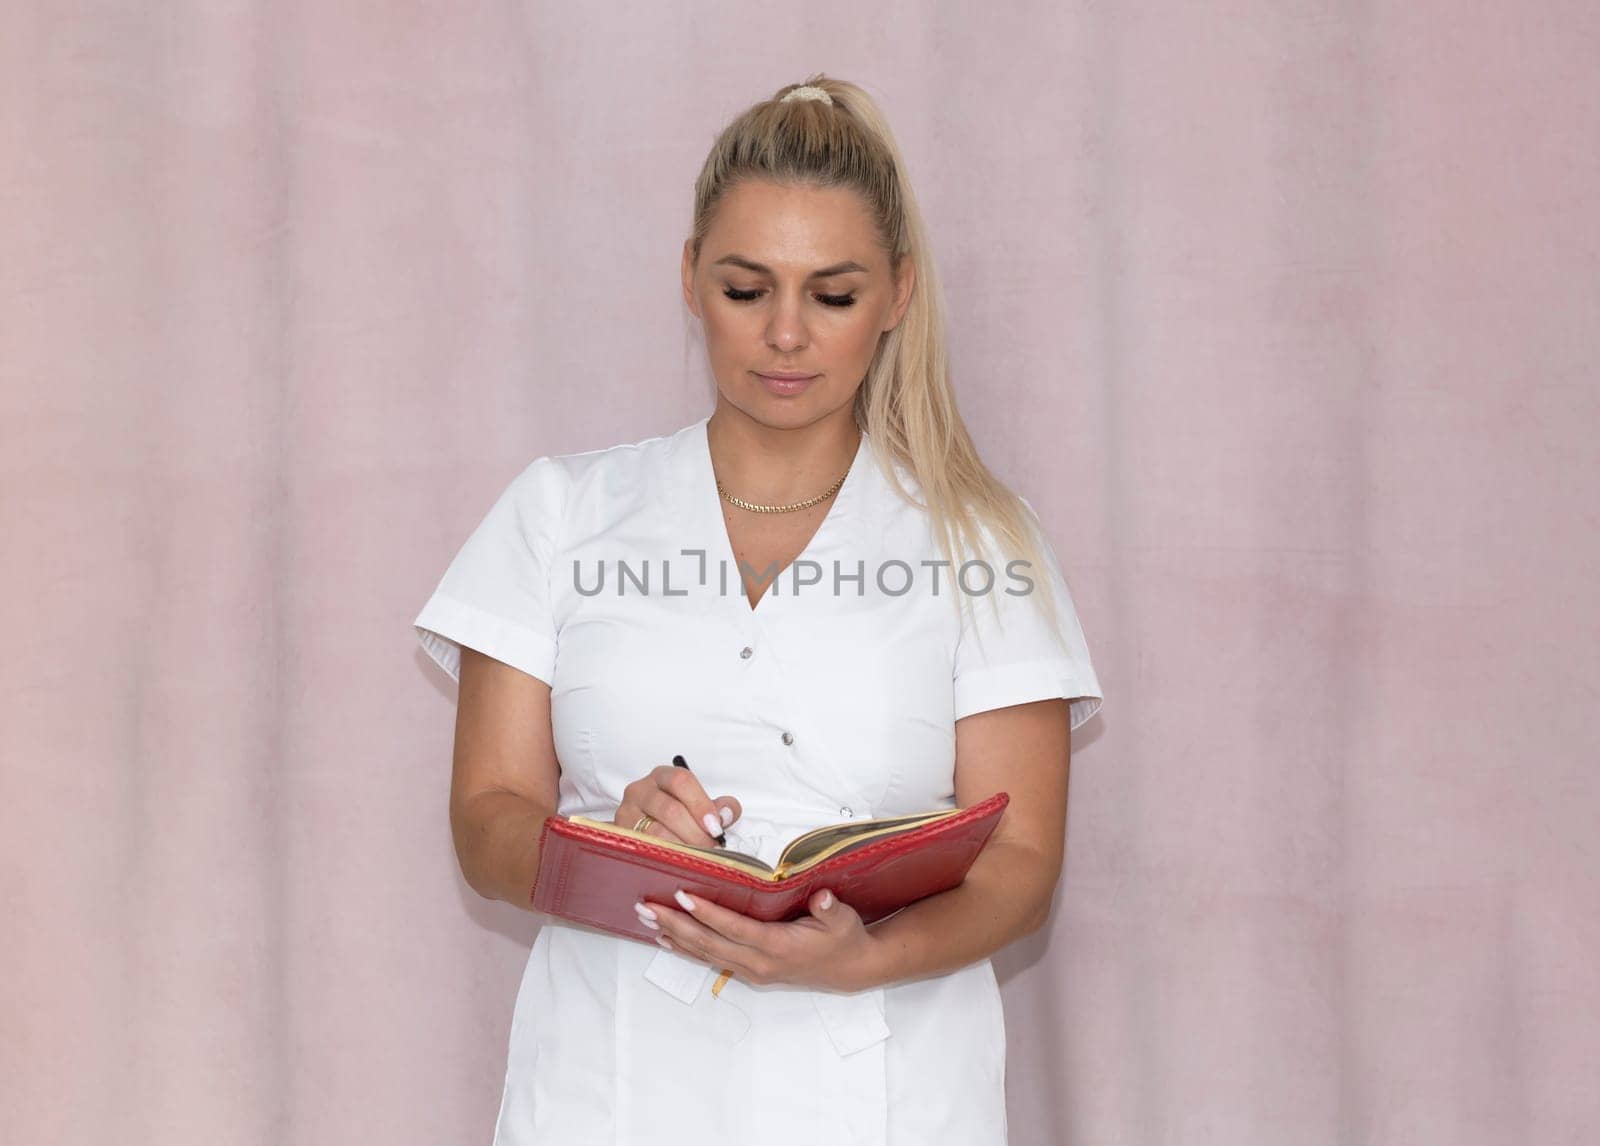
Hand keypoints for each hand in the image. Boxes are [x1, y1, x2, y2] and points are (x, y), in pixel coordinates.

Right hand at [613, 764, 740, 849]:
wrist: (642, 833)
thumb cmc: (676, 818)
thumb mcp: (698, 807)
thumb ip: (718, 808)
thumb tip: (727, 813)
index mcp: (662, 777)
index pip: (681, 781)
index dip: (701, 804)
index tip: (716, 827)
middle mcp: (639, 791)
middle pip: (670, 810)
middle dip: (696, 833)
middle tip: (712, 850)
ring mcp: (625, 814)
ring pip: (656, 833)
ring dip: (683, 849)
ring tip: (699, 859)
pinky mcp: (619, 837)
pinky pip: (644, 850)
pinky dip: (666, 859)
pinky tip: (680, 865)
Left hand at [636, 886, 880, 992]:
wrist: (850, 969)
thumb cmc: (844, 938)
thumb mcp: (843, 920)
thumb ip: (830, 908)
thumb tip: (821, 897)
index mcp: (777, 947)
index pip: (734, 928)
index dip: (707, 913)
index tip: (682, 896)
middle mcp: (758, 963)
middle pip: (708, 943)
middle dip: (675, 924)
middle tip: (646, 906)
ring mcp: (751, 970)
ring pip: (704, 953)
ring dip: (673, 936)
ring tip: (645, 919)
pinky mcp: (749, 971)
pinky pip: (711, 958)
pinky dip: (686, 947)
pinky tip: (666, 937)